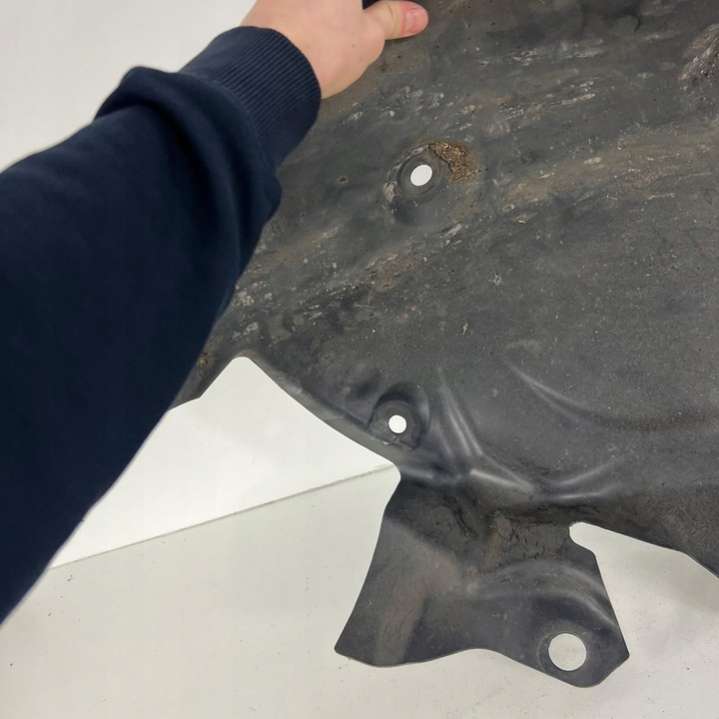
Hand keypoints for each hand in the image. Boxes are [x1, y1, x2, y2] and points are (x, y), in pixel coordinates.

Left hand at [242, 0, 428, 97]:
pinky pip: (298, 6)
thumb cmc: (322, 48)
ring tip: (339, 36)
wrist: (269, 71)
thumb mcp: (368, 37)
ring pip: (319, 4)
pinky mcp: (267, 2)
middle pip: (345, 1)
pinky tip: (314, 36)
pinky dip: (310, 15)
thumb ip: (392, 19)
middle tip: (369, 23)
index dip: (384, 6)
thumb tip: (415, 16)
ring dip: (331, 14)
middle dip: (359, 10)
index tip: (394, 15)